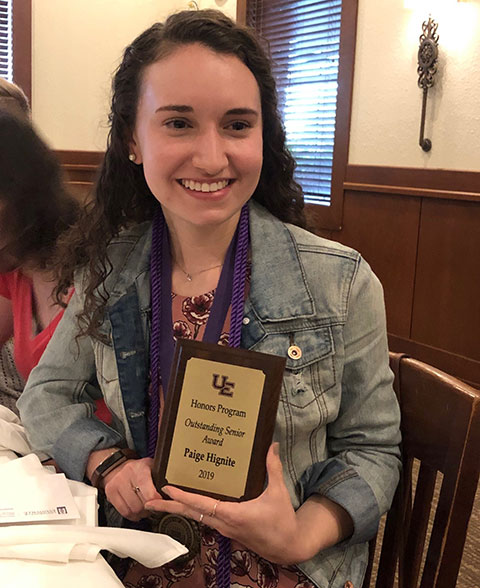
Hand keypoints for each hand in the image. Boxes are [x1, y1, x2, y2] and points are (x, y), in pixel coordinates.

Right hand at [102, 457, 165, 521]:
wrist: (118, 466)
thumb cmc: (138, 469)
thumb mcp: (152, 467)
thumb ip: (160, 478)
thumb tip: (171, 493)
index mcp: (140, 468)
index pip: (148, 490)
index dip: (156, 500)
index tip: (160, 503)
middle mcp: (126, 475)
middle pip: (140, 503)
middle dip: (149, 508)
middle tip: (154, 506)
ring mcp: (116, 485)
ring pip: (132, 510)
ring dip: (141, 513)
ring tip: (146, 508)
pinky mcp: (110, 494)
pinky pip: (124, 512)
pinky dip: (132, 515)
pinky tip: (137, 511)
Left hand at [145, 443, 348, 563]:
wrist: (288, 546)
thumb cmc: (281, 521)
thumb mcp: (278, 493)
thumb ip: (273, 468)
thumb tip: (270, 446)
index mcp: (232, 514)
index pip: (201, 505)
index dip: (183, 497)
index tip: (166, 488)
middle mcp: (223, 523)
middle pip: (191, 514)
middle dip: (169, 507)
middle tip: (149, 500)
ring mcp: (224, 529)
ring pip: (196, 518)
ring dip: (179, 509)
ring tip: (164, 499)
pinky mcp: (227, 530)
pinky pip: (205, 519)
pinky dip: (192, 511)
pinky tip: (188, 503)